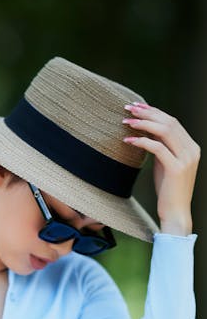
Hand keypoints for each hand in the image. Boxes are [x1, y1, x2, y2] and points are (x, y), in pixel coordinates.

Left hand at [122, 102, 200, 235]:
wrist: (176, 212)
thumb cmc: (168, 190)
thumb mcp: (165, 164)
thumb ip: (161, 147)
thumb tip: (146, 130)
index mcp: (191, 146)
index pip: (172, 122)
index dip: (154, 112)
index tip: (137, 106)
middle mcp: (191, 149)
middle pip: (168, 122)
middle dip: (147, 112)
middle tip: (128, 108)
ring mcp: (186, 158)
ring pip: (164, 131)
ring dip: (143, 124)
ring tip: (126, 121)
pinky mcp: (177, 168)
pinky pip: (157, 148)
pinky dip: (142, 141)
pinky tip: (128, 140)